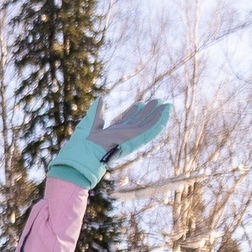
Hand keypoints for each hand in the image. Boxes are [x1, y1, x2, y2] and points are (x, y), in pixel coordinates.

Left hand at [46, 96, 173, 188]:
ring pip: (148, 123)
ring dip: (157, 114)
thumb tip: (100, 98)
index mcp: (114, 131)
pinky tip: (166, 112)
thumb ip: (98, 111)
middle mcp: (124, 134)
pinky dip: (160, 119)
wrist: (87, 153)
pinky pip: (152, 128)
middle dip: (148, 111)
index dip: (134, 111)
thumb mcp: (92, 122)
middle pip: (139, 120)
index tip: (139, 103)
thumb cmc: (86, 142)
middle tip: (156, 101)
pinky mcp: (138, 138)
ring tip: (165, 105)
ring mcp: (132, 136)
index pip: (127, 119)